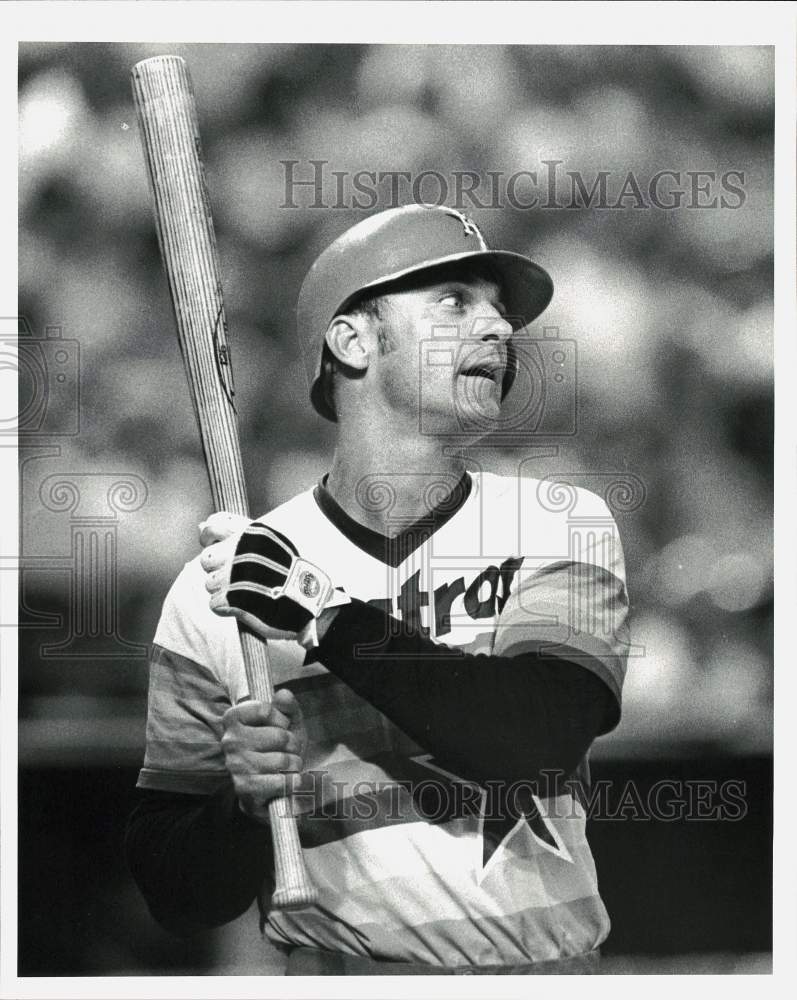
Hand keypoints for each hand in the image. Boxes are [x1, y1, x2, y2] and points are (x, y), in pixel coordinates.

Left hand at [200, 515, 348, 646]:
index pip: (212, 527)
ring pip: (209, 583)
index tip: (216, 545)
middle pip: (207, 558)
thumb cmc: (296, 570)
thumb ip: (237, 531)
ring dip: (224, 590)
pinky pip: (215, 604)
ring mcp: (232, 575)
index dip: (210, 537)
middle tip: (238, 577)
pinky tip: (244, 606)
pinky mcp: (230, 598)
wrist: (310, 598)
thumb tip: (201, 526)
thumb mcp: (272, 541)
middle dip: (218, 569)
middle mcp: (237, 550)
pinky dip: (227, 608)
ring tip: (247, 593)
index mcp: (249, 533)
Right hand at [221, 689, 308, 823]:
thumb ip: (287, 705)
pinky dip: (292, 782)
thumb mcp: (287, 722)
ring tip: (287, 766)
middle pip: (279, 736)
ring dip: (294, 764)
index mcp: (233, 718)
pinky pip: (280, 782)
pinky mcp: (244, 788)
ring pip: (282, 760)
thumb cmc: (280, 748)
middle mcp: (229, 741)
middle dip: (292, 744)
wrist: (275, 784)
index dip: (282, 719)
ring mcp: (235, 765)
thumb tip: (283, 695)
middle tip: (288, 750)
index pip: (265, 710)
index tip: (281, 727)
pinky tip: (287, 781)